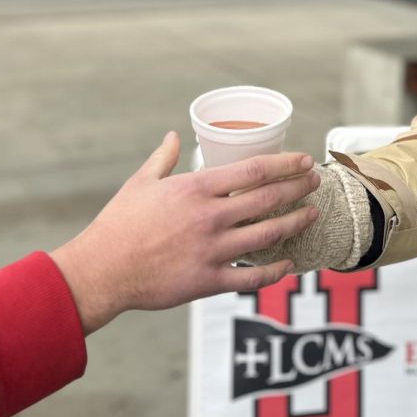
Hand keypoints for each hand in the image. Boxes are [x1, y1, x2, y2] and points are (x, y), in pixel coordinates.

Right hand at [50, 132, 319, 334]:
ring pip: (267, 235)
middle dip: (298, 189)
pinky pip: (251, 277)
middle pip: (268, 199)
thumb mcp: (140, 183)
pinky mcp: (208, 281)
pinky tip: (288, 264)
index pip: (253, 170)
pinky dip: (274, 271)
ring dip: (295, 223)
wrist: (101, 271)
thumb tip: (174, 136)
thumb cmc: (119, 224)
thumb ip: (163, 158)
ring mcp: (211, 250)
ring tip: (312, 214)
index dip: (285, 164)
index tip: (304, 160)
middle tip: (315, 182)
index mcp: (195, 189)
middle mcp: (209, 217)